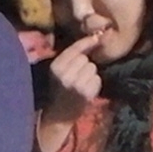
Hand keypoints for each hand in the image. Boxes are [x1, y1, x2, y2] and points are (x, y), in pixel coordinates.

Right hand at [37, 33, 102, 151]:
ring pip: (92, 68)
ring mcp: (76, 84)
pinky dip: (94, 84)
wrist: (59, 114)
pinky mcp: (86, 93)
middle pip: (85, 58)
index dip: (87, 42)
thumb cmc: (60, 89)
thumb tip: (95, 37)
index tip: (97, 38)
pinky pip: (97, 79)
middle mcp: (65, 75)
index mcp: (55, 66)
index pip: (75, 49)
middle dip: (85, 64)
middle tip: (78, 74)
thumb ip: (72, 55)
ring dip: (90, 74)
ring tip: (82, 82)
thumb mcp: (59, 71)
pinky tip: (86, 90)